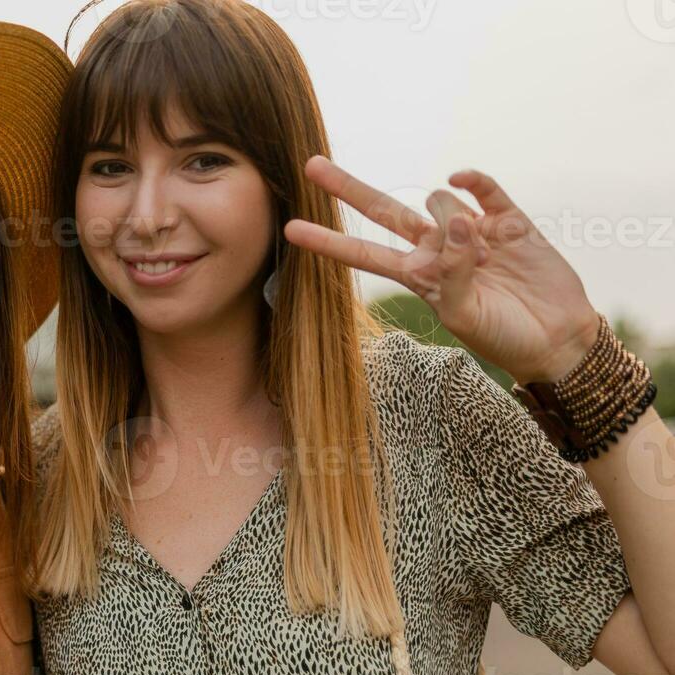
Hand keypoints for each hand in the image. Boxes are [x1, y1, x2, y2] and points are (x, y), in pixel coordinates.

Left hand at [282, 155, 600, 384]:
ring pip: (438, 201)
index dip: (328, 242)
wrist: (556, 336)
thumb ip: (450, 273)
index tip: (290, 229)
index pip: (363, 253)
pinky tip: (462, 178)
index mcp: (417, 275)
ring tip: (484, 258)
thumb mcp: (463, 315)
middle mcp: (437, 247)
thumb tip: (456, 222)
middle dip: (348, 190)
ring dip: (452, 220)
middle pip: (384, 211)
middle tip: (311, 166)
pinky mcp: (508, 219)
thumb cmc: (501, 335)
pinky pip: (483, 189)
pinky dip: (472, 180)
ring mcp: (470, 230)